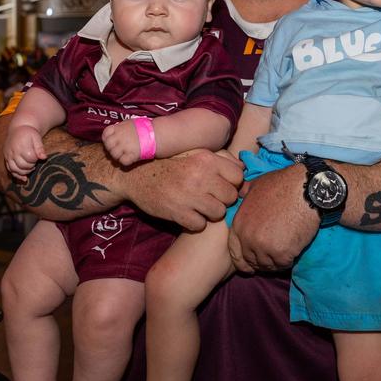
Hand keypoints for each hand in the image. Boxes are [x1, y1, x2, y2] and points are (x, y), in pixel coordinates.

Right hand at [4, 124, 44, 181]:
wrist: (18, 128)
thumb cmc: (29, 133)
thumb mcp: (36, 137)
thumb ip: (40, 148)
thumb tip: (44, 158)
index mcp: (21, 146)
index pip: (30, 158)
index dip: (35, 160)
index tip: (37, 156)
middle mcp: (13, 151)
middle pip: (22, 165)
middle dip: (30, 166)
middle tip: (34, 162)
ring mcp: (8, 155)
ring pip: (14, 169)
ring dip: (24, 172)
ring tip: (30, 168)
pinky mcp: (6, 158)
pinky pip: (9, 169)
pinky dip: (16, 175)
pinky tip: (24, 177)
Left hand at [101, 120, 141, 165]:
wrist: (156, 133)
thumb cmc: (144, 127)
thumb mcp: (130, 122)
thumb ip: (121, 127)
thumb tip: (115, 131)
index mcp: (119, 128)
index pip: (105, 133)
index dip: (106, 138)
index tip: (111, 140)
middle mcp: (120, 138)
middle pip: (108, 145)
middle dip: (111, 148)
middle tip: (117, 149)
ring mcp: (125, 147)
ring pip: (114, 155)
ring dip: (117, 156)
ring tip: (124, 154)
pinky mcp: (132, 155)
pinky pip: (123, 161)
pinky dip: (124, 161)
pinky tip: (129, 158)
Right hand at [122, 150, 242, 231]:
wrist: (136, 175)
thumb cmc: (170, 165)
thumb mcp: (195, 154)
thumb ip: (220, 160)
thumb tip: (243, 170)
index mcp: (206, 159)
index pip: (238, 176)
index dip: (232, 183)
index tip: (222, 186)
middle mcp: (201, 176)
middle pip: (231, 196)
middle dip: (223, 199)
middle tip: (210, 198)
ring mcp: (190, 195)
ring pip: (219, 213)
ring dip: (211, 213)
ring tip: (199, 207)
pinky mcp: (178, 212)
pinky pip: (200, 225)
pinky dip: (195, 223)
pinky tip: (187, 214)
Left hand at [227, 164, 317, 272]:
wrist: (306, 189)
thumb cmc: (282, 184)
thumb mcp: (255, 186)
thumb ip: (244, 194)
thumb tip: (239, 193)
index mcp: (239, 224)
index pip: (235, 251)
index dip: (242, 259)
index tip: (250, 263)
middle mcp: (248, 238)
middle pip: (251, 261)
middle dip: (260, 262)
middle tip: (271, 258)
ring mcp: (264, 247)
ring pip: (267, 265)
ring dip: (275, 262)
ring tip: (283, 254)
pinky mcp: (281, 253)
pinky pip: (283, 264)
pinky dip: (288, 261)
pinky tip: (292, 252)